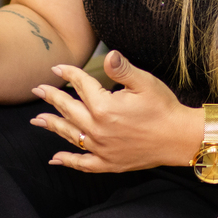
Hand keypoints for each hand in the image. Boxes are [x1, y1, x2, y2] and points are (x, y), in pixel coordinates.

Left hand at [31, 50, 198, 172]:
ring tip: (37, 120)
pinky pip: (83, 163)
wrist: (179, 138)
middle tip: (37, 90)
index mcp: (104, 107)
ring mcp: (101, 148)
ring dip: (52, 126)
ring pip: (70, 135)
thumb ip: (122, 69)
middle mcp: (98, 129)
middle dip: (52, 98)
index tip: (57, 69)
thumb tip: (107, 54)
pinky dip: (68, 161)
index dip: (68, 74)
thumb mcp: (144, 82)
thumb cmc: (164, 108)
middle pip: (69, 110)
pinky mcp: (108, 163)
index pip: (81, 86)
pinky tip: (55, 158)